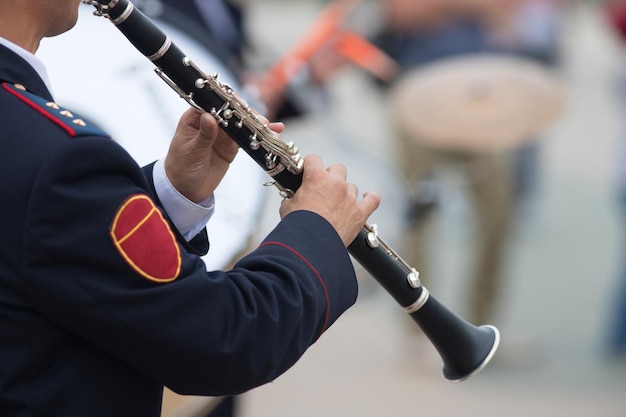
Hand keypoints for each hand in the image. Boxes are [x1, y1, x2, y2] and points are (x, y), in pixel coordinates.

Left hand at [164, 108, 284, 202]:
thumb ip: (203, 135)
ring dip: (257, 125)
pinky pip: (247, 138)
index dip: (228, 103)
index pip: (213, 104)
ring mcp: (222, 134)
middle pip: (231, 112)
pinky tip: (272, 133)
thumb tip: (210, 117)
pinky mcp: (231, 146)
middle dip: (247, 115)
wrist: (185, 190)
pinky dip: (259, 137)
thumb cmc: (180, 168)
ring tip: (271, 128)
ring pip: (242, 124)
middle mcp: (210, 122)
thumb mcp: (191, 152)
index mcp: (194, 118)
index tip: (241, 107)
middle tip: (261, 122)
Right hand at [279, 155, 380, 246]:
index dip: (309, 165)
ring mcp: (350, 198)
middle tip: (322, 188)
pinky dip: (370, 197)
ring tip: (336, 203)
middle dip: (330, 176)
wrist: (311, 246)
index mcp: (317, 178)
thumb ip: (292, 198)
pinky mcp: (359, 214)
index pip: (313, 159)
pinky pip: (373, 200)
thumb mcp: (288, 207)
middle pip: (337, 168)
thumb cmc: (298, 227)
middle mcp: (336, 184)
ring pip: (351, 186)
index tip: (306, 171)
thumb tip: (292, 199)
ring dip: (344, 192)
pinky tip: (367, 196)